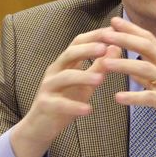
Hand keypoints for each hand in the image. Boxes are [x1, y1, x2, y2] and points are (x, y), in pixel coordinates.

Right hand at [10, 29, 119, 156]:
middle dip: (87, 49)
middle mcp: (55, 71)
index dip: (94, 36)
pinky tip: (88, 110)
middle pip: (69, 54)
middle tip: (105, 48)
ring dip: (84, 77)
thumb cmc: (64, 101)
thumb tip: (115, 47)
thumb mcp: (85, 84)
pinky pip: (60, 104)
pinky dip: (74, 106)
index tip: (112, 31)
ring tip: (101, 79)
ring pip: (65, 77)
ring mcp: (48, 87)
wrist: (39, 126)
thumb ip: (99, 67)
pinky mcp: (45, 105)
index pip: (78, 42)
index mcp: (64, 63)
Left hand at [99, 17, 155, 150]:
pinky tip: (117, 97)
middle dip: (125, 39)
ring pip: (146, 69)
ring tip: (104, 64)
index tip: (113, 21)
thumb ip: (145, 75)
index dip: (131, 29)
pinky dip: (133, 97)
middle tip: (104, 35)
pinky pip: (150, 97)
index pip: (148, 39)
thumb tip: (128, 67)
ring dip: (124, 65)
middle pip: (147, 47)